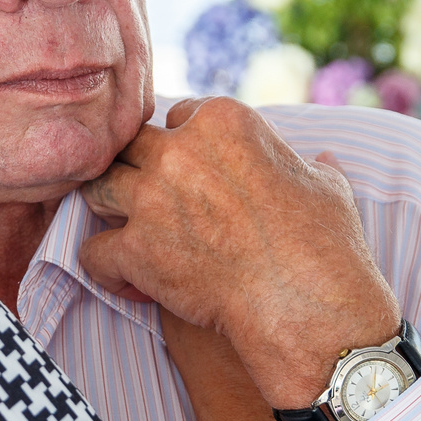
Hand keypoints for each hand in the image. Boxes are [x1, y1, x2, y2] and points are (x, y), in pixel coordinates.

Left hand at [80, 97, 398, 410]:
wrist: (307, 303)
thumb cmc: (325, 244)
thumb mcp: (327, 186)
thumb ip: (312, 165)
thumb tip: (325, 157)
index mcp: (224, 121)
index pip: (180, 117)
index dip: (184, 147)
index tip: (194, 176)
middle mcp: (179, 151)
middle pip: (132, 145)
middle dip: (138, 170)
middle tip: (152, 201)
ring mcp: (151, 198)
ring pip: (99, 188)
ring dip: (110, 209)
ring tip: (130, 233)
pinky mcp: (136, 248)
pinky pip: (93, 251)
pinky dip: (107, 269)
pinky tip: (130, 283)